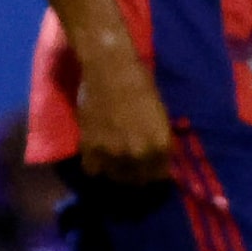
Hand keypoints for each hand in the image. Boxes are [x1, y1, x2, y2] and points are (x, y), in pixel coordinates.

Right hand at [75, 51, 175, 184]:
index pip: (159, 176)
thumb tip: (156, 156)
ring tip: (113, 160)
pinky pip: (92, 169)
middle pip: (137, 180)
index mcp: (161, 146)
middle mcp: (139, 154)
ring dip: (115, 171)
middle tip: (130, 166)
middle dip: (135, 175)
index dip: (153, 173)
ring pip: (114, 177)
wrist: (110, 70)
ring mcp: (113, 153)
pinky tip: (98, 155)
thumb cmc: (141, 85)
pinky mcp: (90, 148)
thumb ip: (157, 139)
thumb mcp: (160, 115)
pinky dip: (95, 165)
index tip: (148, 169)